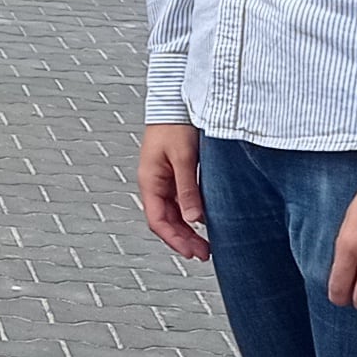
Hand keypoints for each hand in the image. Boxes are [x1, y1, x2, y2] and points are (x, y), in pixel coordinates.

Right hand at [138, 123, 210, 261]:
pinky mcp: (174, 174)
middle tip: (204, 254)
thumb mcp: (185, 159)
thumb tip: (193, 221)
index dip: (175, 240)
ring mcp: (163, 179)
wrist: (175, 102)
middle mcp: (154, 184)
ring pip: (173, 213)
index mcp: (150, 181)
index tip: (193, 253)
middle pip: (166, 221)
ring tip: (206, 244)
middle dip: (183, 240)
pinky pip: (179, 202)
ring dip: (187, 230)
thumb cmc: (176, 125)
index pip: (158, 221)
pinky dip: (189, 215)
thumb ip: (188, 190)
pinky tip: (203, 221)